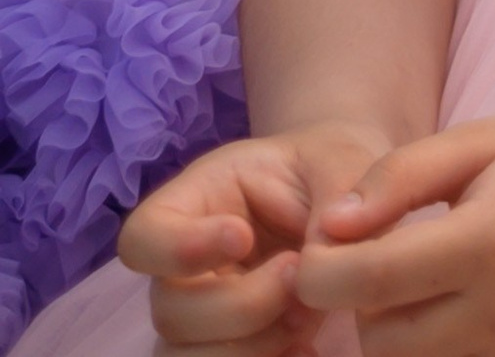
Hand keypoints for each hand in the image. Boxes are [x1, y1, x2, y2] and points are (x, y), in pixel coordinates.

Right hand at [120, 120, 390, 350]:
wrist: (351, 212)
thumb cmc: (330, 171)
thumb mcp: (341, 158)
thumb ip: (337, 192)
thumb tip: (320, 253)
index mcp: (195, 203)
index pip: (143, 237)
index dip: (179, 248)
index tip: (242, 237)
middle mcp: (183, 271)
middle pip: (171, 313)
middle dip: (243, 306)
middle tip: (298, 277)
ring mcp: (200, 320)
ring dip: (252, 348)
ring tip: (305, 316)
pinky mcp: (227, 351)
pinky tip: (306, 349)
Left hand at [292, 105, 494, 354]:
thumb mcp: (478, 139)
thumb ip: (399, 177)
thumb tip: (330, 226)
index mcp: (490, 240)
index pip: (373, 281)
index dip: (320, 272)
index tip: (307, 248)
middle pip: (381, 339)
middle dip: (353, 303)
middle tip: (366, 250)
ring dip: (385, 327)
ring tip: (403, 271)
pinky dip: (423, 338)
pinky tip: (437, 290)